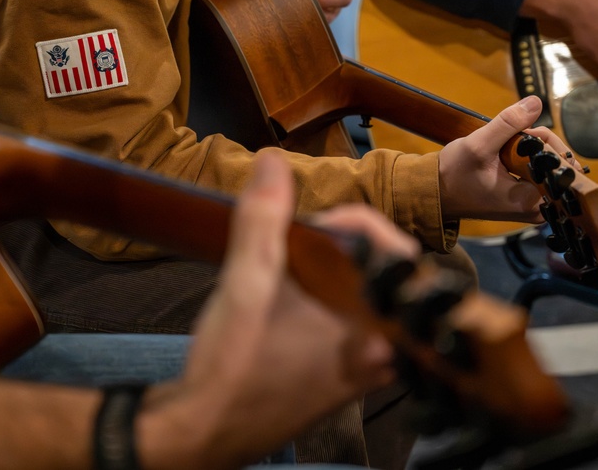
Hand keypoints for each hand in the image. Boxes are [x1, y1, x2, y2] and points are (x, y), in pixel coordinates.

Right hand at [135, 153, 413, 469]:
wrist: (199, 434)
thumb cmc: (230, 366)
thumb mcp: (245, 283)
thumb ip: (262, 218)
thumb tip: (274, 162)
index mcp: (375, 333)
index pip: (399, 255)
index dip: (359, 223)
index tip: (315, 219)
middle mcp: (380, 356)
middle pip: (385, 276)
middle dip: (345, 245)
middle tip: (303, 236)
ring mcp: (361, 373)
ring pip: (366, 299)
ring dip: (335, 271)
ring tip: (293, 261)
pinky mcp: (338, 381)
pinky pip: (351, 324)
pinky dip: (328, 299)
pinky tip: (290, 297)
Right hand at [437, 95, 577, 222]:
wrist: (435, 192)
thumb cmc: (453, 175)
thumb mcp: (479, 145)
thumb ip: (508, 123)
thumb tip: (536, 102)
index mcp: (531, 202)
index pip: (559, 165)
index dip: (544, 141)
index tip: (521, 134)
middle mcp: (538, 209)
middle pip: (558, 166)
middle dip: (538, 144)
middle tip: (511, 137)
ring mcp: (533, 206)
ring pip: (548, 167)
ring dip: (531, 149)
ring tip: (505, 147)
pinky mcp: (526, 201)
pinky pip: (538, 173)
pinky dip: (526, 158)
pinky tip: (507, 155)